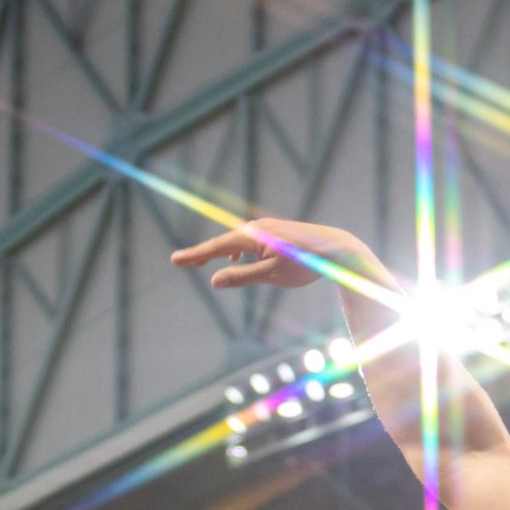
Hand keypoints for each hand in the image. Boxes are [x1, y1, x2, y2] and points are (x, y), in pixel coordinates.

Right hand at [170, 216, 383, 292]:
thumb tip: (214, 280)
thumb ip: (242, 278)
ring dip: (219, 252)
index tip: (174, 260)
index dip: (194, 255)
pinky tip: (236, 259)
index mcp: (252, 237)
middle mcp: (256, 228)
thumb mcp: (272, 276)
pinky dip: (236, 250)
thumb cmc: (305, 263)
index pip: (216, 248)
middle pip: (222, 242)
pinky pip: (248, 241)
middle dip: (203, 253)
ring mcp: (266, 229)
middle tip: (181, 261)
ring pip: (236, 241)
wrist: (335, 248)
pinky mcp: (275, 233)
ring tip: (203, 262)